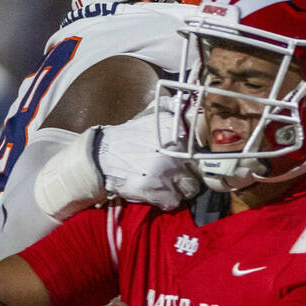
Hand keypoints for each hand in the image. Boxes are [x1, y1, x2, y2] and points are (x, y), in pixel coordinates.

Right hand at [33, 110, 200, 222]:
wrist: (102, 158)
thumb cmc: (128, 139)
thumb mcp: (150, 117)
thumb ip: (172, 110)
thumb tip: (191, 103)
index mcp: (176, 129)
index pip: (203, 147)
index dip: (197, 155)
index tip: (191, 159)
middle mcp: (176, 150)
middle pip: (199, 170)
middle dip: (189, 173)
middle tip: (175, 173)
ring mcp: (168, 172)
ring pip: (191, 188)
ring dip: (181, 189)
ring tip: (167, 184)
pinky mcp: (159, 191)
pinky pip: (175, 202)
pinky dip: (167, 201)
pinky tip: (157, 193)